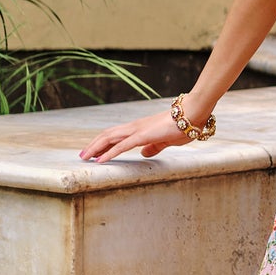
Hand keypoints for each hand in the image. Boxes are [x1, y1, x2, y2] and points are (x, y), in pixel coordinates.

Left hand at [79, 106, 198, 163]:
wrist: (193, 113)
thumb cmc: (184, 126)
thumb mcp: (167, 140)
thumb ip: (155, 147)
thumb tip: (144, 153)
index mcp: (140, 129)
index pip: (116, 136)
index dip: (103, 143)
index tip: (93, 152)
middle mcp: (135, 127)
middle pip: (108, 135)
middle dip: (94, 145)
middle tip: (82, 155)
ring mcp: (137, 130)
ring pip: (109, 138)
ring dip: (95, 147)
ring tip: (84, 157)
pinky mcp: (142, 135)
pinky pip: (121, 146)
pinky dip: (108, 153)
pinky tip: (100, 160)